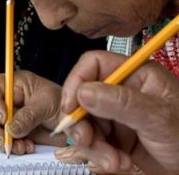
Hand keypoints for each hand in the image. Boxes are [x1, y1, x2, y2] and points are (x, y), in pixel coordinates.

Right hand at [0, 70, 66, 154]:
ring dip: (4, 142)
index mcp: (14, 84)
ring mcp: (9, 117)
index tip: (4, 117)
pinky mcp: (13, 133)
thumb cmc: (62, 102)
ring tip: (23, 147)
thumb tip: (10, 129)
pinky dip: (13, 148)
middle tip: (7, 142)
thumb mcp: (48, 103)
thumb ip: (29, 115)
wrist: (74, 120)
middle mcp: (7, 100)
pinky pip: (4, 142)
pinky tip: (28, 147)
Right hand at [56, 50, 178, 174]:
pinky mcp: (115, 136)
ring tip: (111, 162)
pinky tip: (118, 164)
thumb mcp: (158, 118)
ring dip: (92, 144)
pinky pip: (93, 140)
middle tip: (85, 141)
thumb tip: (83, 92)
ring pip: (85, 120)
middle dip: (82, 120)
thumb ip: (121, 103)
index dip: (77, 81)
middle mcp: (121, 90)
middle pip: (83, 95)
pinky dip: (100, 155)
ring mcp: (117, 114)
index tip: (70, 106)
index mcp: (134, 74)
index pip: (93, 64)